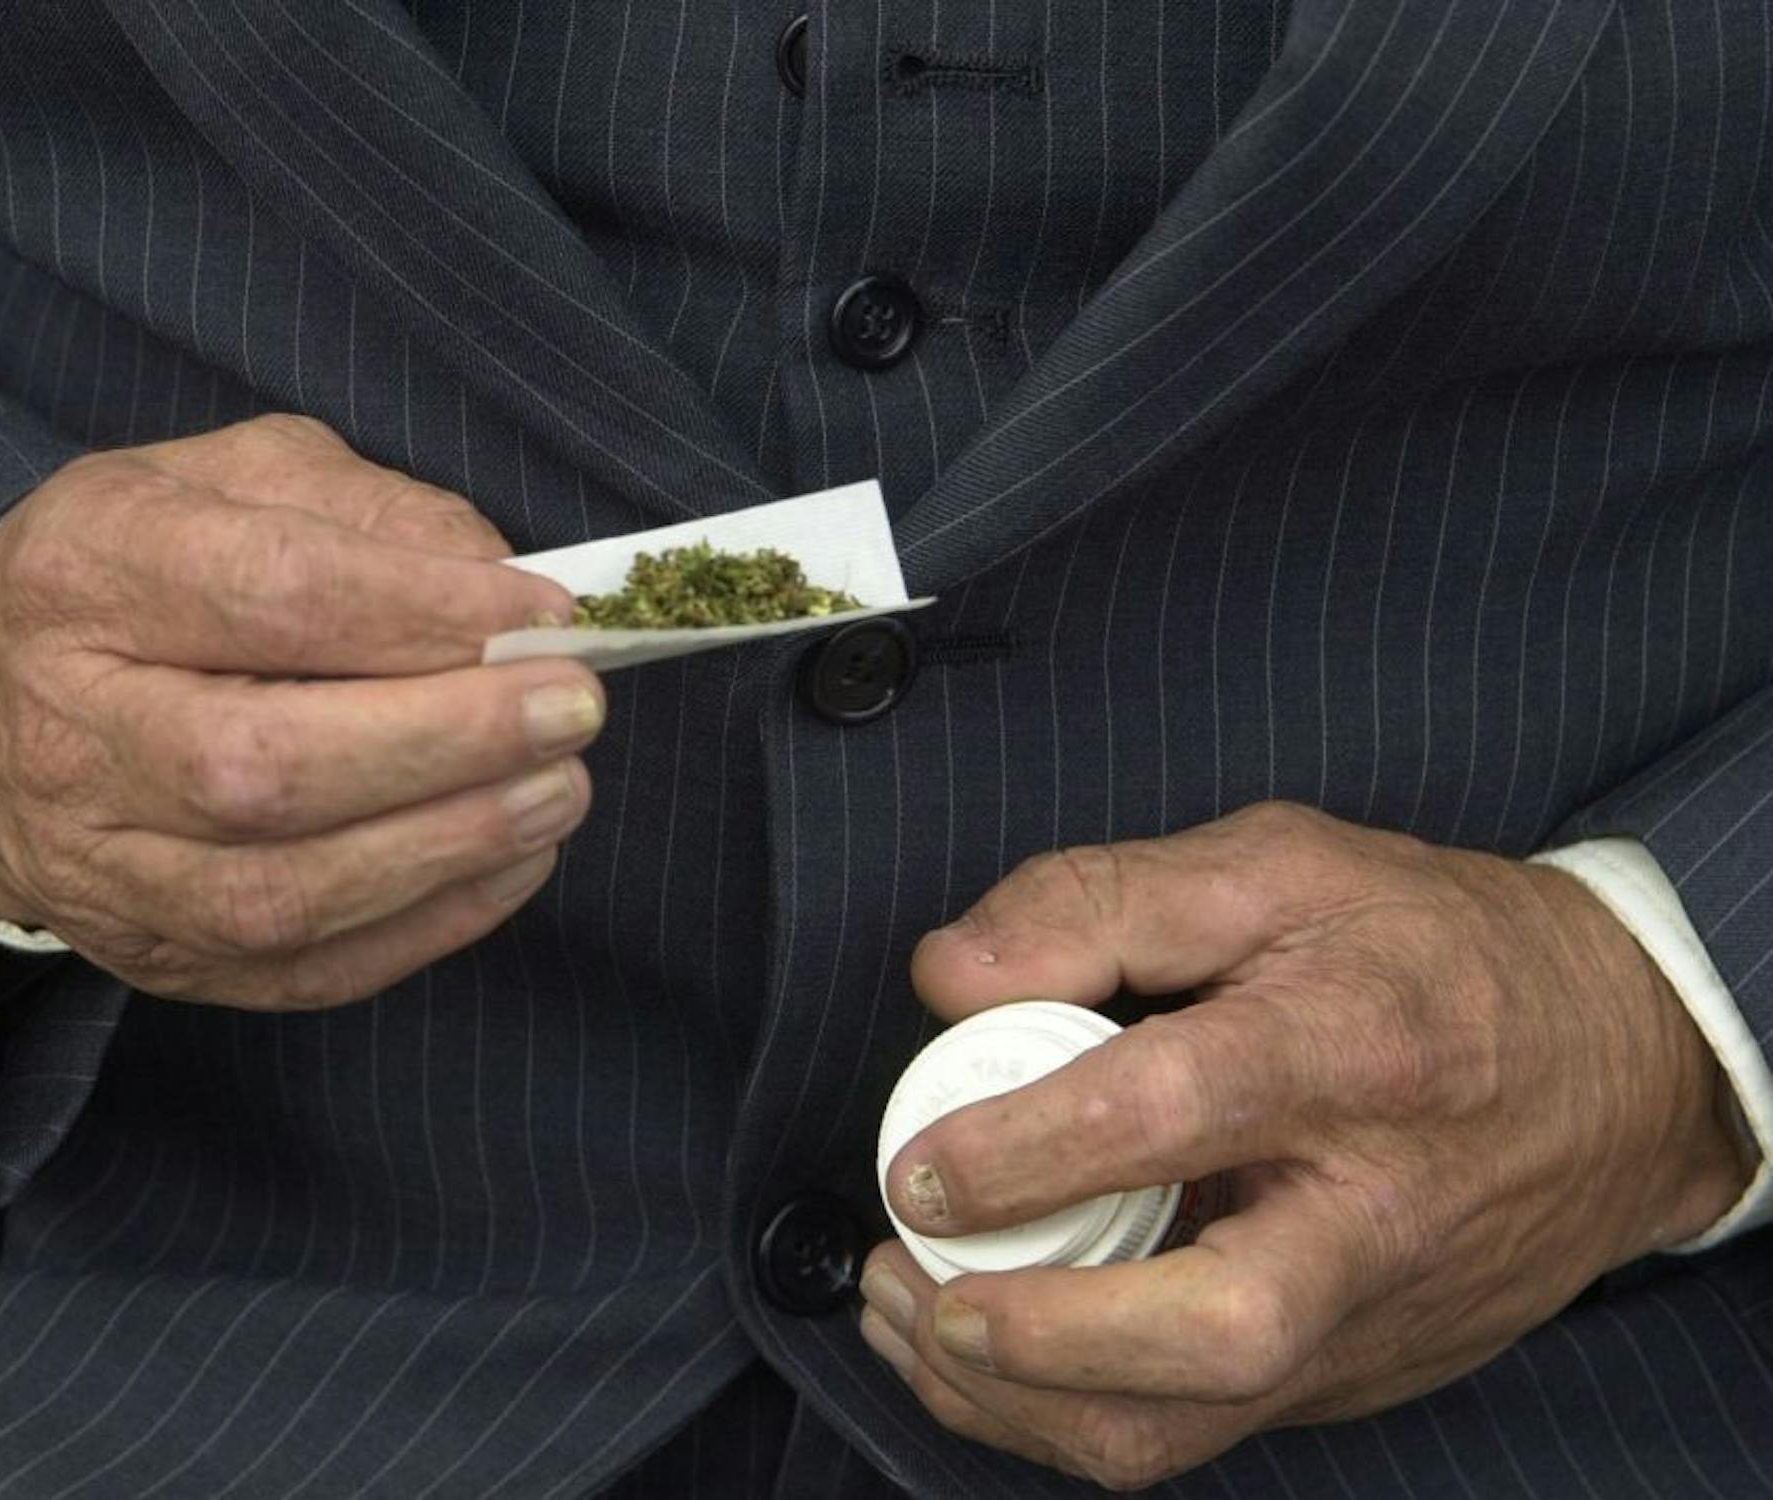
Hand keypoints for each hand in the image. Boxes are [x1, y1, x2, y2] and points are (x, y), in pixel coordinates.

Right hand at [0, 414, 599, 1009]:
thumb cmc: (140, 575)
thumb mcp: (233, 482)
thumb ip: (369, 515)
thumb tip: (503, 588)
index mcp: (84, 573)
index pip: (268, 595)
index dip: (423, 612)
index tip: (542, 616)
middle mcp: (69, 727)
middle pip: (262, 763)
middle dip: (446, 741)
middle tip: (573, 710)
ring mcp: (99, 865)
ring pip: (280, 889)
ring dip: (448, 845)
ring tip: (560, 790)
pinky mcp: (150, 954)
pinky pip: (299, 968)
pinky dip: (425, 926)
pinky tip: (509, 864)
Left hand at [860, 802, 1749, 1489]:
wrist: (1619, 1068)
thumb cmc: (1435, 952)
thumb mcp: (1278, 868)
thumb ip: (1100, 903)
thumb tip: (950, 976)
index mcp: (1352, 1052)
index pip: (1173, 1113)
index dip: (1024, 1147)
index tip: (919, 1165)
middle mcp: (1370, 1214)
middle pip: (1211, 1331)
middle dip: (1037, 1336)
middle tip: (919, 1282)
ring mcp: (1366, 1315)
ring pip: (1191, 1423)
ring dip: (1024, 1402)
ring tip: (914, 1320)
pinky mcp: (1352, 1370)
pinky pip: (1196, 1431)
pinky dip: (1068, 1411)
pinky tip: (986, 1350)